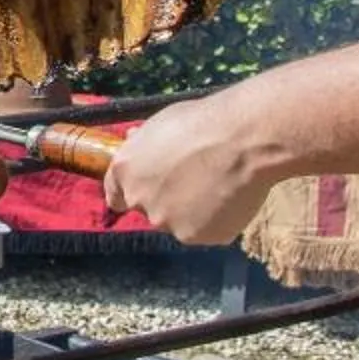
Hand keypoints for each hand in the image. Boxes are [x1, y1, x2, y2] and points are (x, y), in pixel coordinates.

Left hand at [100, 96, 274, 246]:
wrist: (242, 140)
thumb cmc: (203, 122)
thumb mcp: (162, 123)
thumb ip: (145, 142)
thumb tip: (134, 141)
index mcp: (125, 170)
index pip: (116, 194)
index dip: (134, 190)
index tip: (149, 187)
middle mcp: (140, 200)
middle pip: (149, 209)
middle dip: (166, 199)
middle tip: (194, 181)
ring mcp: (167, 222)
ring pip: (177, 222)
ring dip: (192, 211)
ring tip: (218, 186)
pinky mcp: (196, 236)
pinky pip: (206, 230)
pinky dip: (217, 219)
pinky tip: (230, 197)